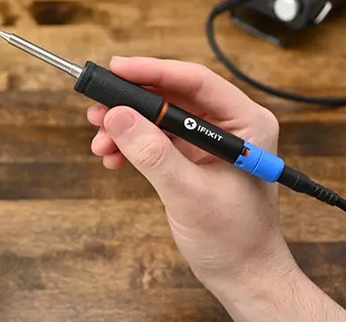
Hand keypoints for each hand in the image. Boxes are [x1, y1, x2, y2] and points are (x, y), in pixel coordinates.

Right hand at [87, 57, 345, 320]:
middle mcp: (229, 125)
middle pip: (173, 95)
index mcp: (246, 123)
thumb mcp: (189, 194)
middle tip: (98, 107)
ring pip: (159, 116)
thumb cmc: (235, 239)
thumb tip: (118, 116)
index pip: (196, 81)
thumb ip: (153, 153)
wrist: (242, 276)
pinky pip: (156, 138)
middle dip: (133, 102)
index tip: (117, 69)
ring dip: (127, 126)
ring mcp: (209, 142)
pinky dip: (132, 145)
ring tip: (100, 140)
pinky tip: (112, 156)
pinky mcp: (192, 158)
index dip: (154, 71)